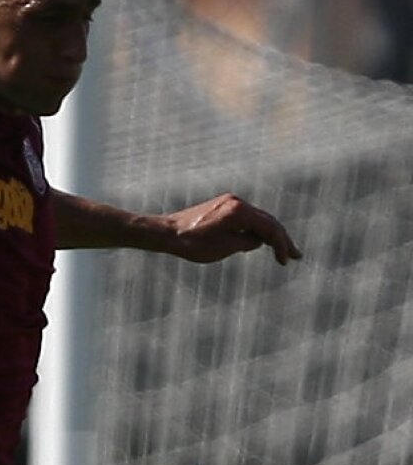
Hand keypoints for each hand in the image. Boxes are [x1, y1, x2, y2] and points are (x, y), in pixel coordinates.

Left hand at [162, 194, 301, 265]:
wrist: (167, 232)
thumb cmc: (192, 243)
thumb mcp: (223, 248)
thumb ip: (246, 242)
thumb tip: (258, 240)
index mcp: (238, 211)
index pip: (268, 227)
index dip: (280, 244)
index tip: (286, 261)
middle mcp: (237, 202)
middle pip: (267, 221)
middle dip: (282, 239)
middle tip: (297, 256)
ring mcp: (231, 203)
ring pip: (258, 219)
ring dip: (271, 235)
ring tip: (284, 252)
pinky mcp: (225, 207)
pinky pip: (247, 219)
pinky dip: (257, 231)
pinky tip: (263, 244)